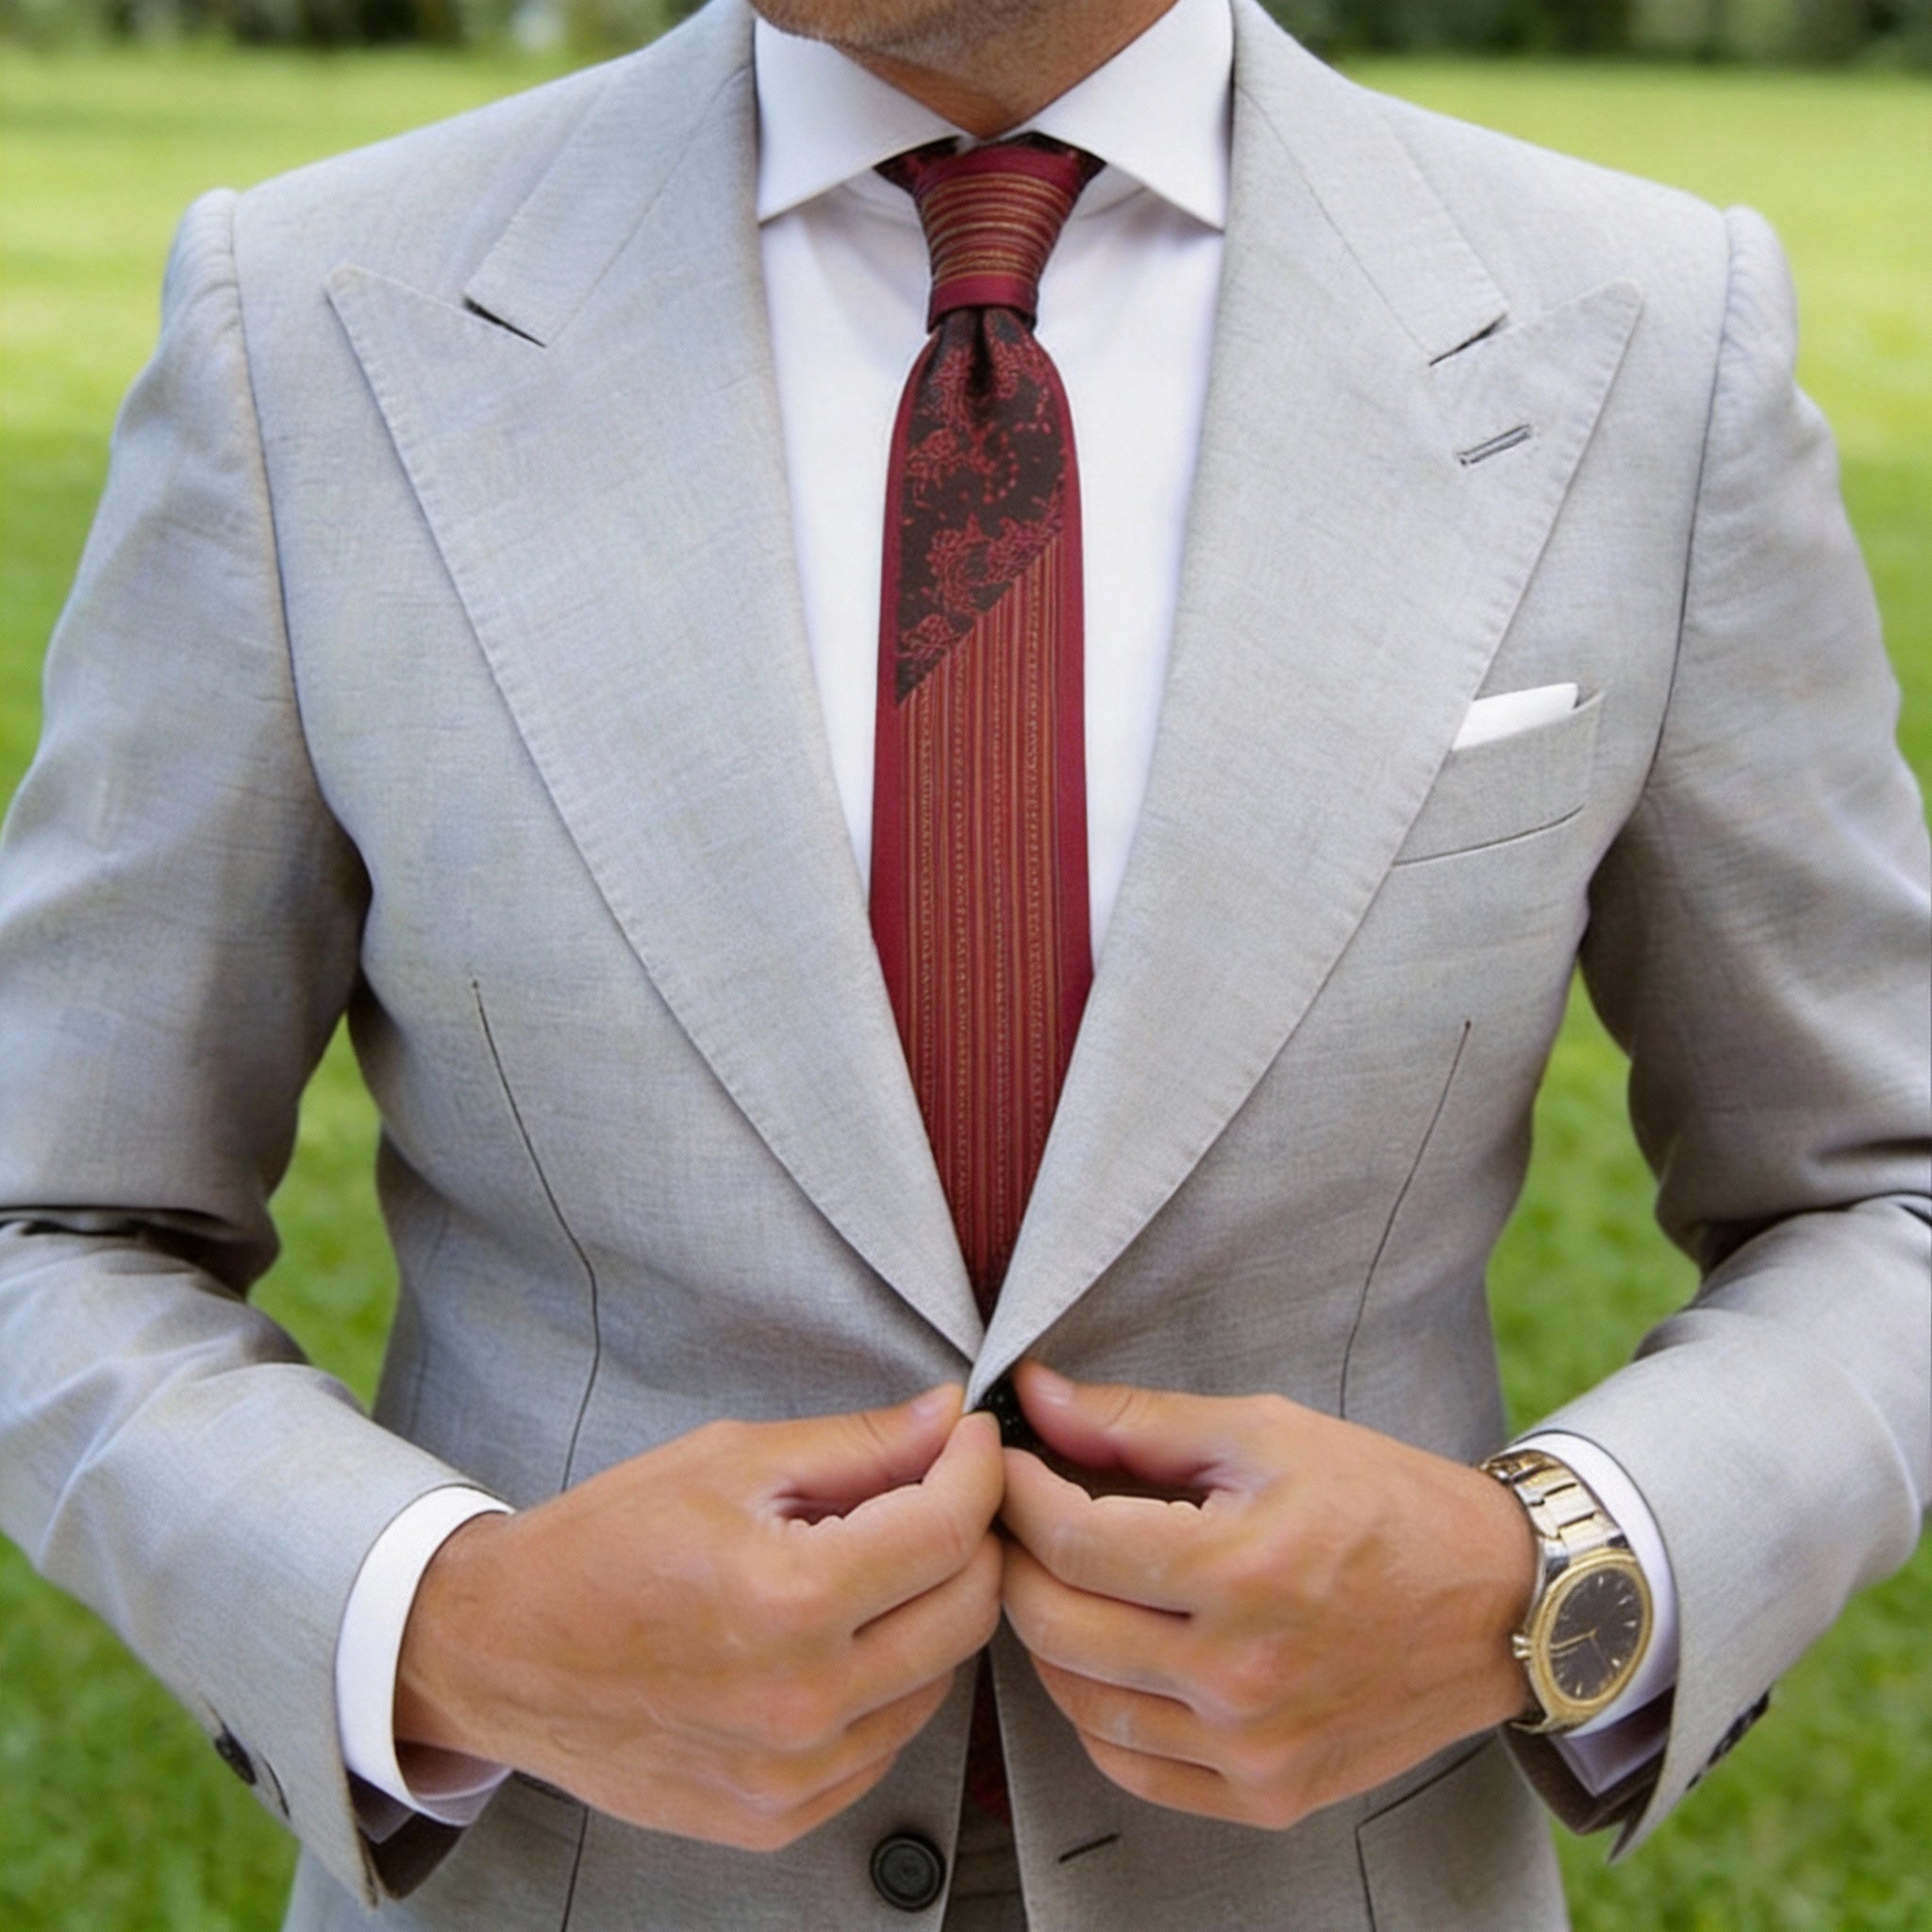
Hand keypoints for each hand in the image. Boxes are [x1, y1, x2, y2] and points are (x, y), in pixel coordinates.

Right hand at [395, 1386, 1002, 1849]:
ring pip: (939, 1681)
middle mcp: (803, 1700)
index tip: (972, 1440)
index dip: (978, 1469)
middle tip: (939, 1493)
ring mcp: (792, 1774)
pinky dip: (888, 1684)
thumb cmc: (605, 1545)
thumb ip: (858, 1444)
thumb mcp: (730, 1460)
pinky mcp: (778, 1817)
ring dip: (932, 1612)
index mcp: (789, 1598)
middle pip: (967, 1612)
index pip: (949, 1530)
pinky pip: (886, 1744)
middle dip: (972, 1537)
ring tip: (876, 1565)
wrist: (502, 1654)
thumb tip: (948, 1418)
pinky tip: (840, 1637)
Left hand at [998, 1362, 1534, 1830]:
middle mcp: (1242, 1675)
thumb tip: (1034, 1396)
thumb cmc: (1384, 1501)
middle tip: (1014, 1516)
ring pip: (1080, 1703)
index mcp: (1242, 1572)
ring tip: (1056, 1578)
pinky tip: (1102, 1657)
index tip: (1005, 1461)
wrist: (1500, 1602)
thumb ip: (1138, 1421)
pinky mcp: (1268, 1796)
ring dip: (1046, 1635)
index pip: (1071, 1540)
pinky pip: (1132, 1769)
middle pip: (1058, 1625)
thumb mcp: (1265, 1432)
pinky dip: (1094, 1713)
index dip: (1017, 1493)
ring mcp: (1254, 1748)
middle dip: (1015, 1558)